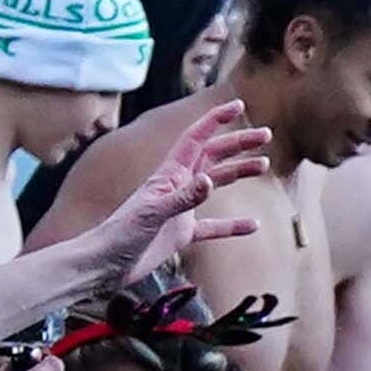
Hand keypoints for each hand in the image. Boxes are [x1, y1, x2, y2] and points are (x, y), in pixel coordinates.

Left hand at [104, 106, 272, 279]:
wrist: (106, 265)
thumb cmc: (122, 235)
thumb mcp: (154, 213)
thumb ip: (183, 197)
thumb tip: (209, 180)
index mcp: (169, 175)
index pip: (197, 139)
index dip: (216, 120)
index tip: (238, 105)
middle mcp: (177, 186)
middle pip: (213, 156)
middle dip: (238, 144)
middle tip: (265, 135)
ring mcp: (181, 210)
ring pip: (216, 184)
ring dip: (239, 172)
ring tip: (264, 165)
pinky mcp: (182, 234)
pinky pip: (213, 227)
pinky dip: (232, 226)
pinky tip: (252, 226)